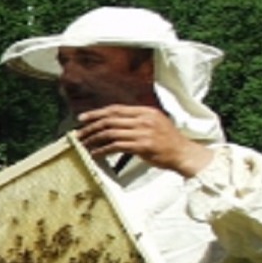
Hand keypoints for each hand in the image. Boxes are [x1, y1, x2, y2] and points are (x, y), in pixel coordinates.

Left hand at [76, 105, 214, 176]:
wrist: (183, 153)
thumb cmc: (168, 141)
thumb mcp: (154, 123)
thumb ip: (136, 120)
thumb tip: (114, 123)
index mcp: (145, 111)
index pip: (115, 109)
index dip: (96, 113)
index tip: (82, 118)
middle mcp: (143, 119)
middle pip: (110, 119)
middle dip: (91, 126)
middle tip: (78, 133)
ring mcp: (143, 132)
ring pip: (110, 132)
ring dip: (94, 139)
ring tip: (83, 144)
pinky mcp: (142, 146)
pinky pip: (116, 146)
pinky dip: (102, 150)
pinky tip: (95, 153)